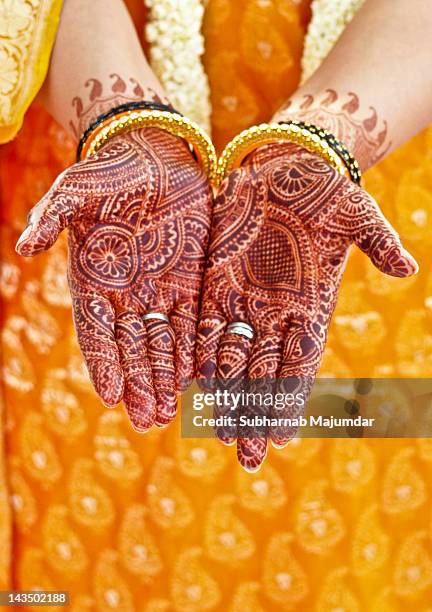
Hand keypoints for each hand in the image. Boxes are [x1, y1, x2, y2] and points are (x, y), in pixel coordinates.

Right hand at [16, 128, 211, 431]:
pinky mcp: (189, 283)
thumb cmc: (110, 172)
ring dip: (164, 379)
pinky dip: (192, 350)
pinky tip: (195, 378)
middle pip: (132, 349)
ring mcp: (159, 292)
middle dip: (140, 385)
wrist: (155, 157)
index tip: (110, 395)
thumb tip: (25, 245)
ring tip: (170, 413)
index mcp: (94, 281)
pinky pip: (191, 323)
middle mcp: (126, 295)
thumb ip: (52, 216)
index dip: (103, 363)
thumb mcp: (75, 188)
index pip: (97, 332)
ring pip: (162, 345)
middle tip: (149, 420)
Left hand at [196, 142, 417, 470]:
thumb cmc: (326, 190)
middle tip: (247, 457)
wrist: (286, 169)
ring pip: (234, 359)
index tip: (281, 437)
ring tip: (221, 434)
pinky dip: (201, 355)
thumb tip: (408, 268)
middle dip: (255, 414)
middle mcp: (278, 313)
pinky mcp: (217, 283)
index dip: (290, 401)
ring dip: (226, 396)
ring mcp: (245, 301)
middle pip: (265, 375)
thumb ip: (376, 241)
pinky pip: (206, 326)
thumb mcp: (356, 211)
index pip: (301, 365)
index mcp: (313, 305)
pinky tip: (193, 387)